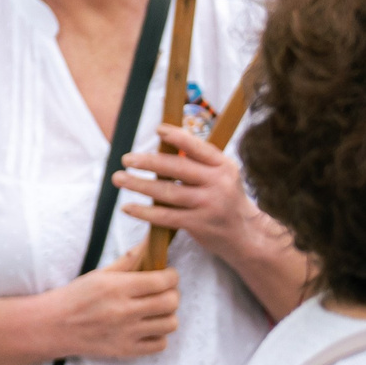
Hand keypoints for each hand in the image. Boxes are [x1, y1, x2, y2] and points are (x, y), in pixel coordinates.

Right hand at [43, 242, 179, 358]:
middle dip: (172, 294)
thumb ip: (129, 260)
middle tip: (162, 292)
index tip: (167, 275)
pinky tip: (147, 328)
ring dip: (167, 315)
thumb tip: (150, 242)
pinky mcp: (125, 351)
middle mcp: (124, 311)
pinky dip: (159, 336)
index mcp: (117, 288)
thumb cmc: (76, 296)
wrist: (51, 326)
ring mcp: (125, 334)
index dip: (171, 276)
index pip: (163, 280)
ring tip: (155, 310)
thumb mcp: (100, 274)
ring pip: (171, 324)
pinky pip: (161, 345)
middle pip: (171, 302)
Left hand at [114, 125, 282, 268]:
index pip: (198, 148)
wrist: (246, 235)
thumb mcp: (224, 176)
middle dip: (148, 162)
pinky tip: (127, 207)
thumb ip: (200, 163)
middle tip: (127, 158)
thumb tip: (164, 147)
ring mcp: (208, 205)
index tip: (158, 130)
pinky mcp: (198, 224)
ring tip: (119, 178)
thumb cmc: (227, 201)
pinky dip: (144, 212)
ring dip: (139, 185)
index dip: (177, 137)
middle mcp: (218, 183)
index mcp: (224, 166)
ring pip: (167, 192)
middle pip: (177, 168)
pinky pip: (165, 216)